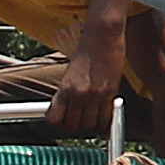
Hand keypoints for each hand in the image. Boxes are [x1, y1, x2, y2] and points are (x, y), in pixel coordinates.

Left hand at [55, 8, 125, 134]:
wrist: (101, 37)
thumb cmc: (86, 52)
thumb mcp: (70, 74)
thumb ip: (68, 93)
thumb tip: (67, 111)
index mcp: (64, 89)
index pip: (55, 119)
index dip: (59, 124)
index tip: (64, 122)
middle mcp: (77, 95)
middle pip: (73, 126)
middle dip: (76, 127)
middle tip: (81, 121)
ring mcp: (94, 95)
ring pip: (89, 125)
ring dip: (91, 125)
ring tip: (94, 118)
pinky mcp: (110, 93)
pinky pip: (106, 118)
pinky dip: (105, 122)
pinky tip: (105, 118)